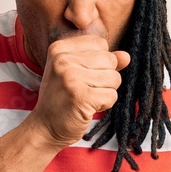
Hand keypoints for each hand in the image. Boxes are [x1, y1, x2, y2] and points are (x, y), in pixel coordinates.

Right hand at [26, 35, 129, 149]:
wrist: (44, 128)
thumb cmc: (62, 98)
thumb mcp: (77, 72)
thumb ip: (102, 61)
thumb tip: (126, 56)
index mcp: (59, 48)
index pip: (100, 44)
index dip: (100, 62)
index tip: (82, 75)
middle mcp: (63, 59)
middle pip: (110, 60)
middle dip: (105, 78)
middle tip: (84, 90)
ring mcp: (71, 78)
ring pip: (114, 78)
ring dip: (105, 92)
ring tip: (86, 98)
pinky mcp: (81, 97)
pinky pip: (112, 96)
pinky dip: (105, 105)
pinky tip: (87, 107)